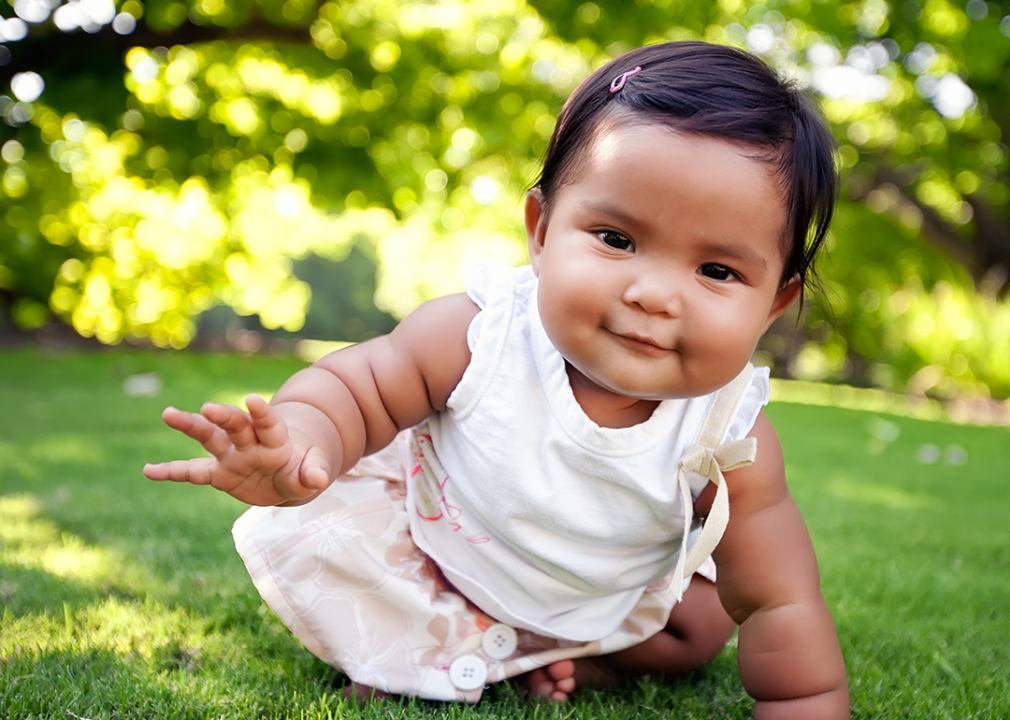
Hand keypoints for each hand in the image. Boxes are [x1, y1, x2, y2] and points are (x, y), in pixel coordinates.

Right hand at [143, 394, 332, 505]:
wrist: (287, 476)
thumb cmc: (302, 469)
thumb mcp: (311, 473)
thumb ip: (314, 473)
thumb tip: (318, 479)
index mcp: (277, 440)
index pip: (269, 424)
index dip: (262, 413)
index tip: (252, 399)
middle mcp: (250, 443)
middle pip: (236, 426)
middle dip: (223, 416)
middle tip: (208, 408)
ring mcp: (232, 456)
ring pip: (210, 438)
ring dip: (191, 426)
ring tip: (168, 413)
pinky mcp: (219, 474)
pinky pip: (192, 472)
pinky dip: (171, 472)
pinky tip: (148, 471)